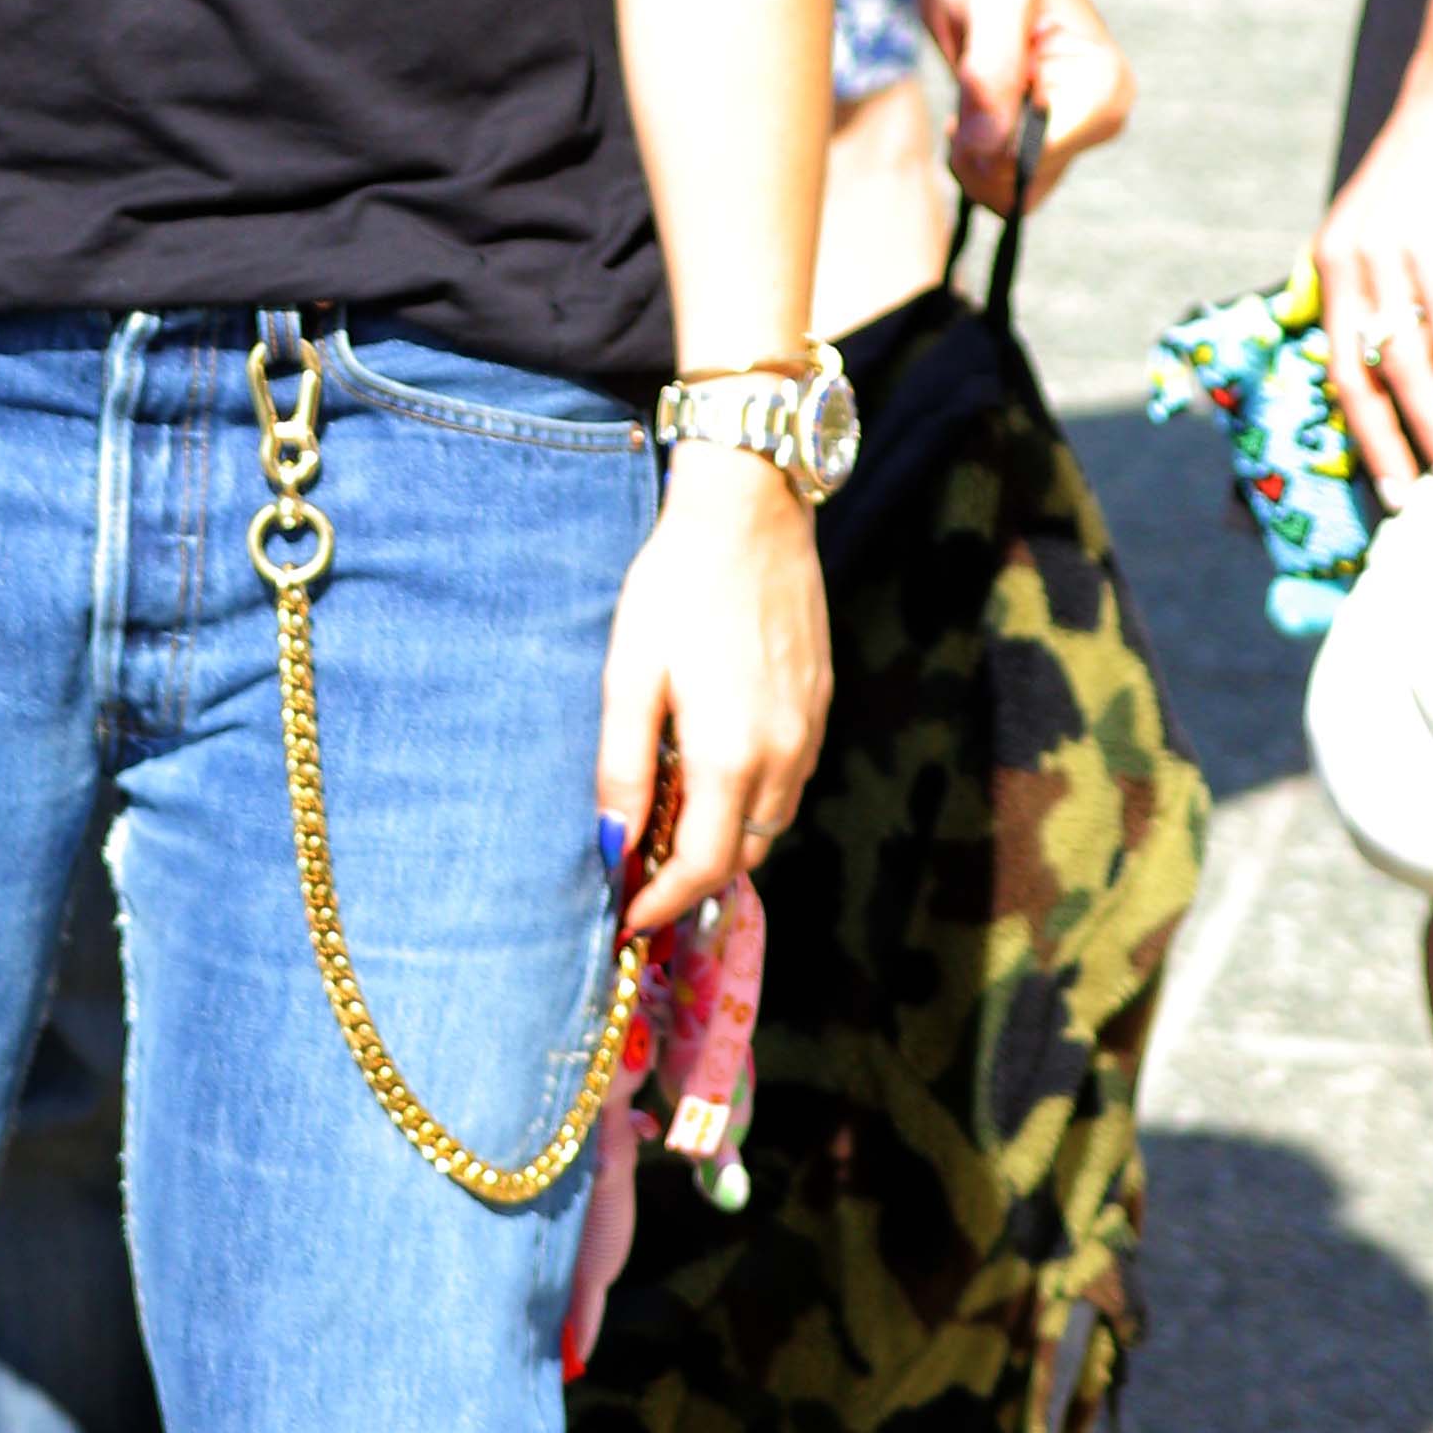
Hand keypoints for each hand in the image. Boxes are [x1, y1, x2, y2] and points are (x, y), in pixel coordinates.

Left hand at [596, 446, 831, 938]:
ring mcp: (809, 729)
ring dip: (726, 841)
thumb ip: (622, 767)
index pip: (703, 866)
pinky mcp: (819, 702)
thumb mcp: (630, 675)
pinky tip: (712, 775)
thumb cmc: (676, 587)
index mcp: (731, 755)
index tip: (627, 919)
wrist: (750, 512)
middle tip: (639, 878)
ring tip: (670, 830)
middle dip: (693, 880)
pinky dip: (752, 801)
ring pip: (773, 821)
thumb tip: (613, 844)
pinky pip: (789, 780)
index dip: (664, 903)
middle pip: (744, 854)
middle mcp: (783, 754)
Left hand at [913, 0, 1133, 210]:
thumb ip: (992, 73)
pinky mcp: (1045, 137)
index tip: (964, 113)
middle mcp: (1099, 117)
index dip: (986, 148)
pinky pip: (1004, 180)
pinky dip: (974, 159)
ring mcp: (1073, 131)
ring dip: (972, 160)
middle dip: (977, 158)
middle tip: (959, 108)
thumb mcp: (991, 0)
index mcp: (1103, 88)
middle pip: (1024, 186)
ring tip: (966, 105)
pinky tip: (970, 118)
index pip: (1036, 163)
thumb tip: (989, 151)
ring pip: (1011, 191)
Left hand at [1316, 63, 1432, 495]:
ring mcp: (1388, 254)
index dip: (1357, 428)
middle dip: (1385, 446)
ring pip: (1404, 362)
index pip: (1333, 365)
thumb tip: (1397, 349)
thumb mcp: (1383, 226)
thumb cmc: (1432, 168)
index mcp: (1328, 266)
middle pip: (1358, 377)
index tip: (1382, 478)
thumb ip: (1381, 283)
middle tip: (1411, 500)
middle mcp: (1345, 264)